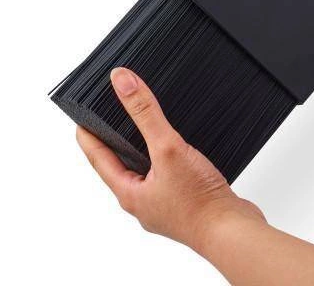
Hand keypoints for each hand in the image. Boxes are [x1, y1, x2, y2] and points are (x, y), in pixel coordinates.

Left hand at [76, 67, 265, 253]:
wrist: (232, 229)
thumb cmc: (199, 203)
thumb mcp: (167, 148)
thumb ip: (145, 113)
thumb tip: (123, 82)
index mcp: (129, 192)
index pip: (97, 157)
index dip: (88, 134)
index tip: (81, 118)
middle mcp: (143, 201)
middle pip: (120, 165)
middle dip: (116, 141)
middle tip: (111, 119)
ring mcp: (164, 203)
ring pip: (146, 171)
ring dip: (143, 150)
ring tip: (144, 130)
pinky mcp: (185, 202)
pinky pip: (169, 176)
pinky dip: (168, 160)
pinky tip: (180, 152)